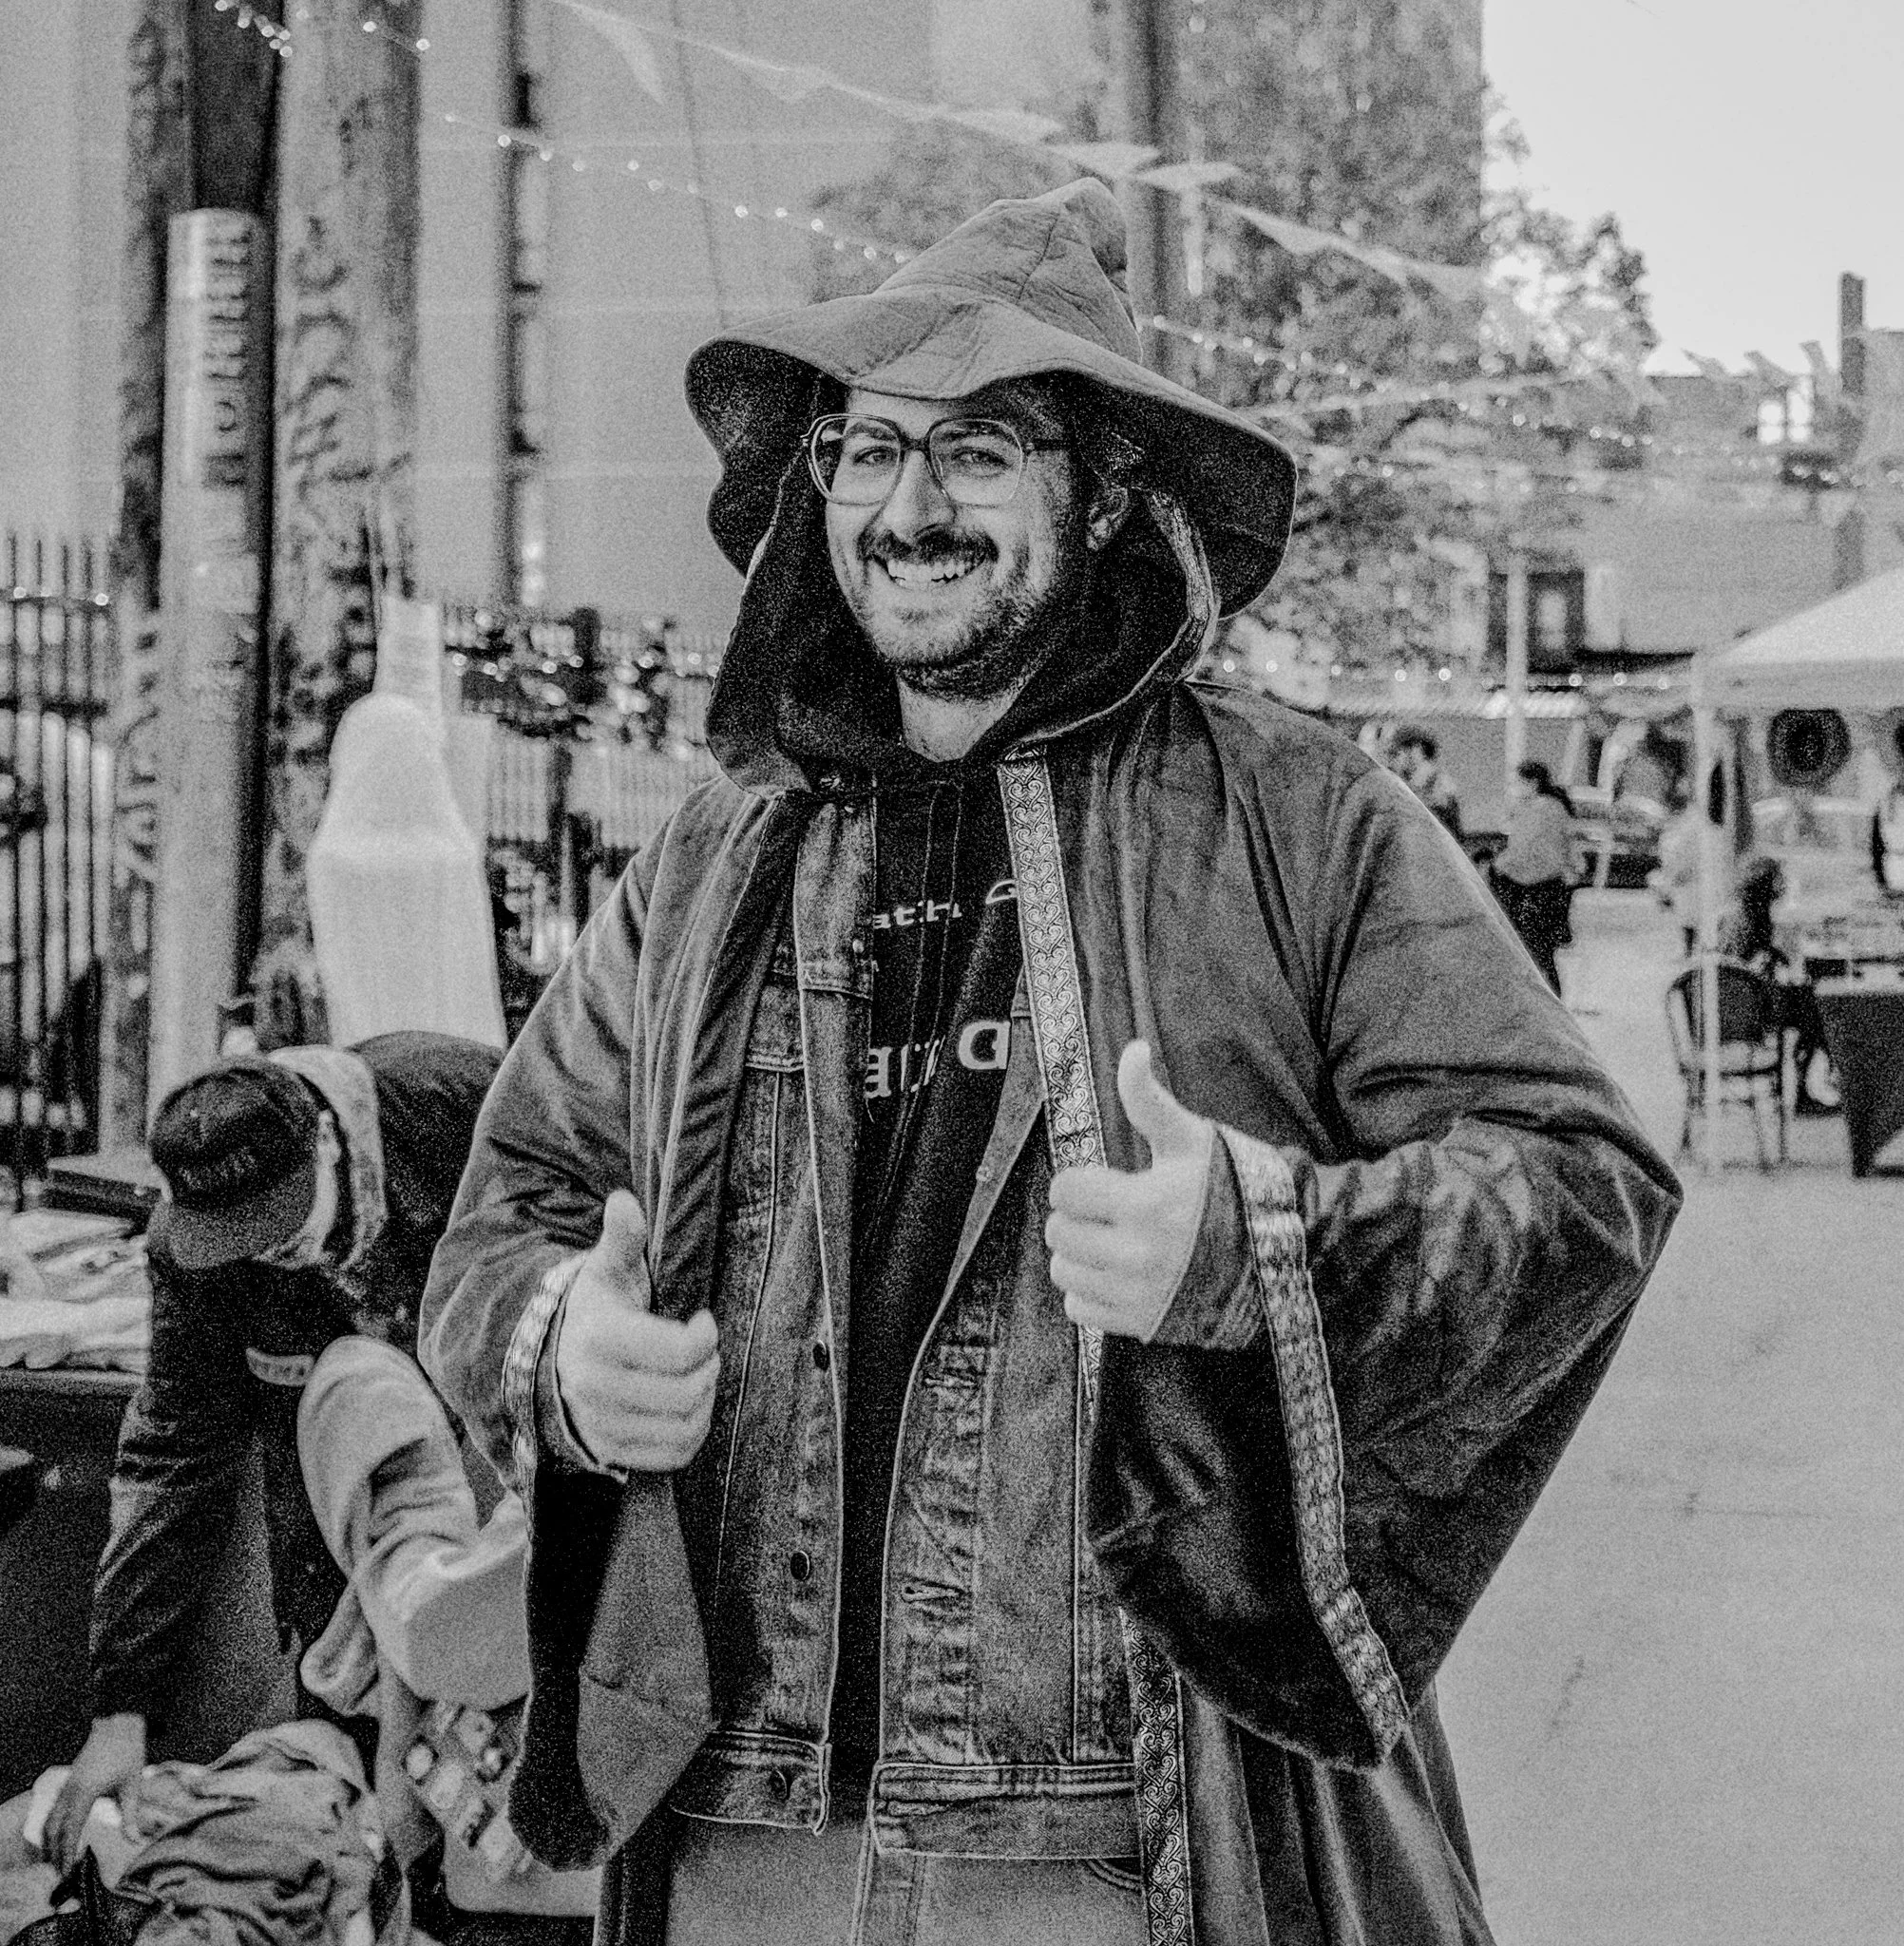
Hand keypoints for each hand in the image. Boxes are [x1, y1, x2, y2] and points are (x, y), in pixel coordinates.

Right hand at [44, 1714, 145, 1874]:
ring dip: (51, 1841)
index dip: (66, 1853)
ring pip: (50, 1819)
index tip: (67, 1872)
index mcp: (84, 1792)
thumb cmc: (129, 1753)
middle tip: (60, 1875)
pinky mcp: (68, 1781)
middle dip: (54, 1853)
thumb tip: (134, 1842)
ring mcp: (66, 1784)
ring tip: (57, 1862)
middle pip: (54, 1829)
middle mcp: (69, 1790)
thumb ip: (131, 1816)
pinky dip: (53, 1827)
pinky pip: (54, 1809)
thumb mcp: (133, 1785)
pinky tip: (60, 1838)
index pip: (70, 1830)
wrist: (119, 1722)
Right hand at [554, 1191, 719, 1472]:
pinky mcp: (611, 1452)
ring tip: (696, 1375)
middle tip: (703, 1351)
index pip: (677, 1352)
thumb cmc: (597, 1307)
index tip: (702, 1321)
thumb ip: (622, 1237)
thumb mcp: (608, 1268)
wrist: (557, 1358)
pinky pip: (673, 1455)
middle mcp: (594, 1388)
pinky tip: (687, 1405)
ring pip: (684, 1426)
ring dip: (704, 1399)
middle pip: (686, 1391)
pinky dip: (692, 1433)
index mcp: (599, 1338)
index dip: (704, 1335)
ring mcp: (601, 1425)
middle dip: (708, 1366)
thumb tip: (624, 1201)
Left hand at [1045, 1041, 1214, 1340]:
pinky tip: (1115, 1273)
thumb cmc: (1233, 1188)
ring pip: (1064, 1271)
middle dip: (1077, 1216)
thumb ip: (1149, 1100)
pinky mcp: (1141, 1324)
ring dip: (1078, 1254)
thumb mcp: (1192, 1139)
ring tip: (1109, 1240)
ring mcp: (1137, 1295)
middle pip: (1059, 1232)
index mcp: (1145, 1205)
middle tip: (1106, 1211)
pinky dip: (1089, 1292)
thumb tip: (1133, 1049)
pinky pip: (1079, 1309)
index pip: (1065, 1191)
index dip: (1078, 1181)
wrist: (1281, 1255)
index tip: (1102, 1181)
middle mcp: (1136, 1255)